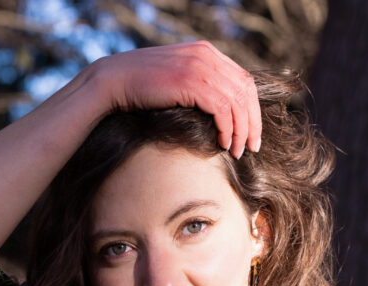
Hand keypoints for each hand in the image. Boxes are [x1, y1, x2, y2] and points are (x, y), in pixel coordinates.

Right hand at [90, 42, 260, 157]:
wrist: (114, 81)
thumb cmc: (141, 89)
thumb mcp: (176, 82)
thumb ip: (197, 87)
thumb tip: (216, 112)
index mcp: (207, 53)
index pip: (243, 80)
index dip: (252, 109)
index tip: (251, 133)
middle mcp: (207, 55)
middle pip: (246, 90)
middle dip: (252, 122)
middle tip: (252, 147)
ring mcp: (200, 66)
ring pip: (237, 101)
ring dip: (241, 130)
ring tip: (237, 151)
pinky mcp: (191, 81)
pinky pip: (222, 108)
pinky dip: (227, 128)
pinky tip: (223, 143)